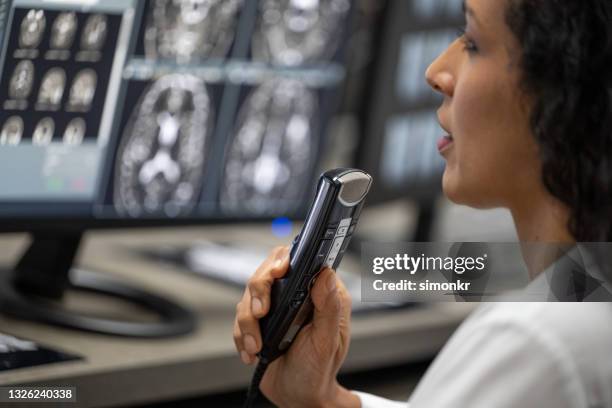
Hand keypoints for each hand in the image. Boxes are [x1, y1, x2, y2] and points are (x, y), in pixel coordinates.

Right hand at [233, 246, 358, 407]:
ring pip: (248, 296)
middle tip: (261, 313)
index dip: (284, 259)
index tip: (278, 270)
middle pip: (266, 273)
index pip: (298, 261)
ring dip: (248, 322)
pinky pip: (239, 319)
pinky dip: (241, 336)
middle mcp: (294, 296)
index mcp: (318, 293)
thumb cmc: (319, 369)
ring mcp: (274, 308)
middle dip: (259, 291)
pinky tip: (252, 352)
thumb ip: (329, 307)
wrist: (299, 396)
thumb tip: (326, 274)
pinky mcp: (257, 323)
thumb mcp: (328, 340)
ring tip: (257, 345)